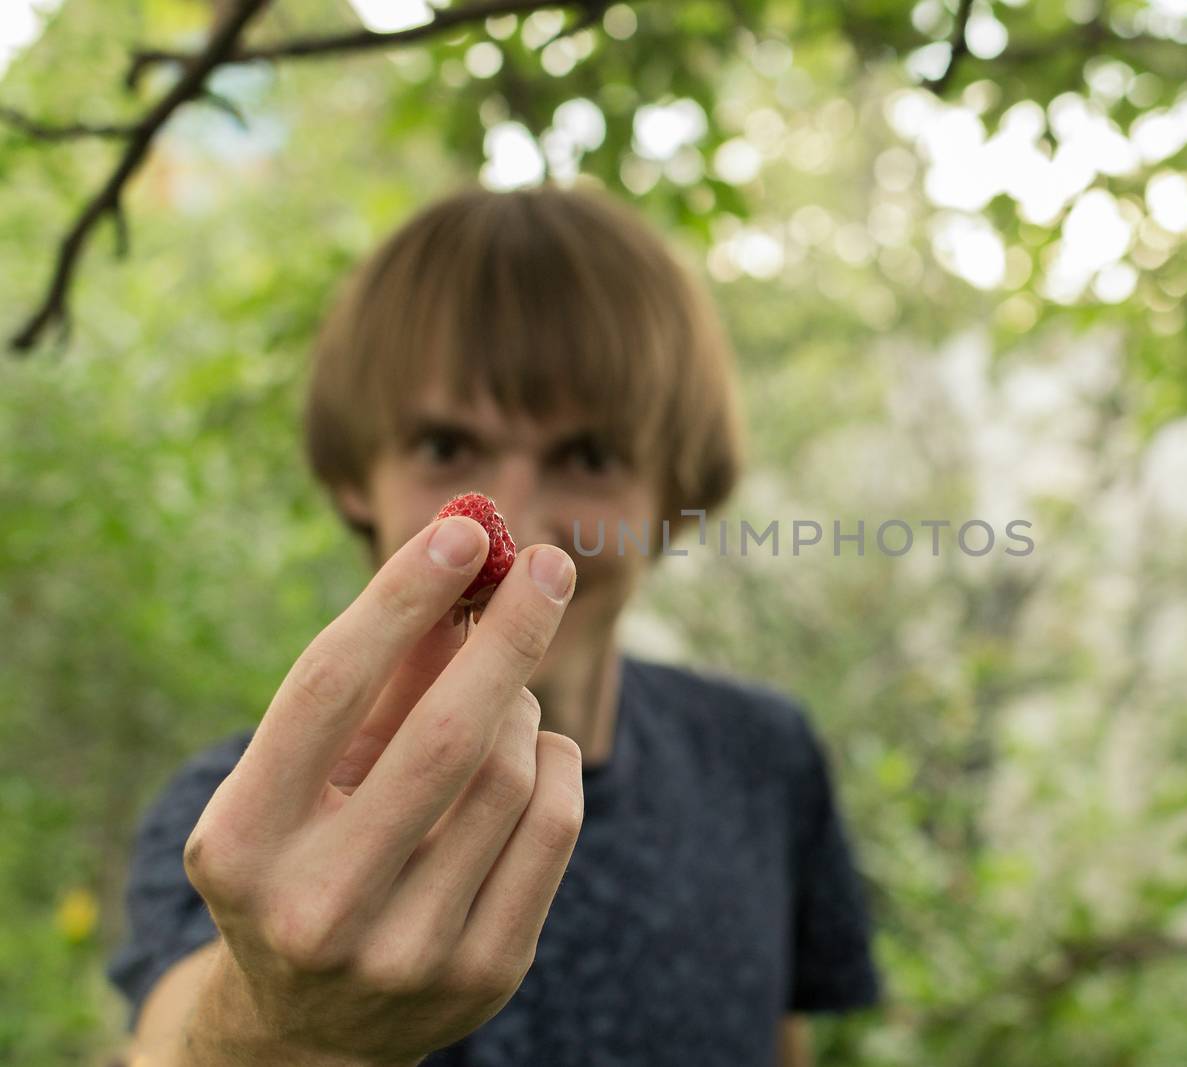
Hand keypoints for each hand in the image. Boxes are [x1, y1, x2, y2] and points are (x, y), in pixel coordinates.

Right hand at [178, 517, 581, 1065]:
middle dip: (509, 631)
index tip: (466, 531)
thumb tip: (471, 554)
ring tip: (500, 699)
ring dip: (521, 707)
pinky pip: (555, 822)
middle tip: (550, 564)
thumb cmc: (310, 853)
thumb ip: (383, 672)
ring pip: (512, 772)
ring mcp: (406, 951)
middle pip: (445, 733)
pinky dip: (553, 761)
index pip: (327, 689)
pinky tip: (531, 756)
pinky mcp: (484, 972)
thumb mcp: (311, 772)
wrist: (312, 1026)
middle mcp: (316, 905)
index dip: (401, 598)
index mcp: (241, 842)